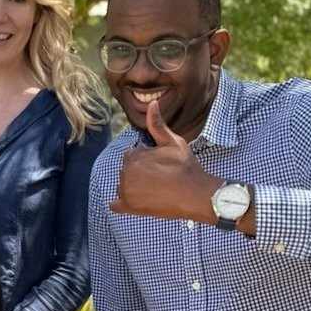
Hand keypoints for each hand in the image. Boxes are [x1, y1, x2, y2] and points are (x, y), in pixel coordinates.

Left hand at [110, 99, 217, 222]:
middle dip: (139, 172)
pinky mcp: (129, 207)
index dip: (146, 159)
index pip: (132, 155)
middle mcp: (125, 173)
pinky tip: (134, 202)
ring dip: (133, 187)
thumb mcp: (172, 142)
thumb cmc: (185, 166)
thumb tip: (152, 103)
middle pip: (127, 171)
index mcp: (132, 156)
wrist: (194, 194)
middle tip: (160, 177)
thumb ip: (157, 124)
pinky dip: (121, 204)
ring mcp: (126, 192)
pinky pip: (115, 205)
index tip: (160, 164)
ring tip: (155, 189)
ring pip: (123, 186)